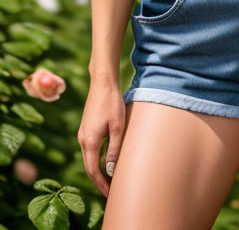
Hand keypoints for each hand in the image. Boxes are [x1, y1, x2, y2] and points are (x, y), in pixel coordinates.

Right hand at [78, 82, 125, 196]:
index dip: (101, 184)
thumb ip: (114, 148)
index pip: (93, 170)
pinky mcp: (86, 128)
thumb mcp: (117, 126)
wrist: (102, 83)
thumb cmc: (112, 103)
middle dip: (99, 181)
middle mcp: (82, 139)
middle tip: (110, 191)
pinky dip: (96, 160)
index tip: (110, 194)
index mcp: (89, 141)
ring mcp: (82, 133)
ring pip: (88, 158)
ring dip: (97, 170)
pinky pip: (89, 150)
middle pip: (89, 167)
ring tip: (110, 179)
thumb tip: (110, 169)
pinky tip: (105, 161)